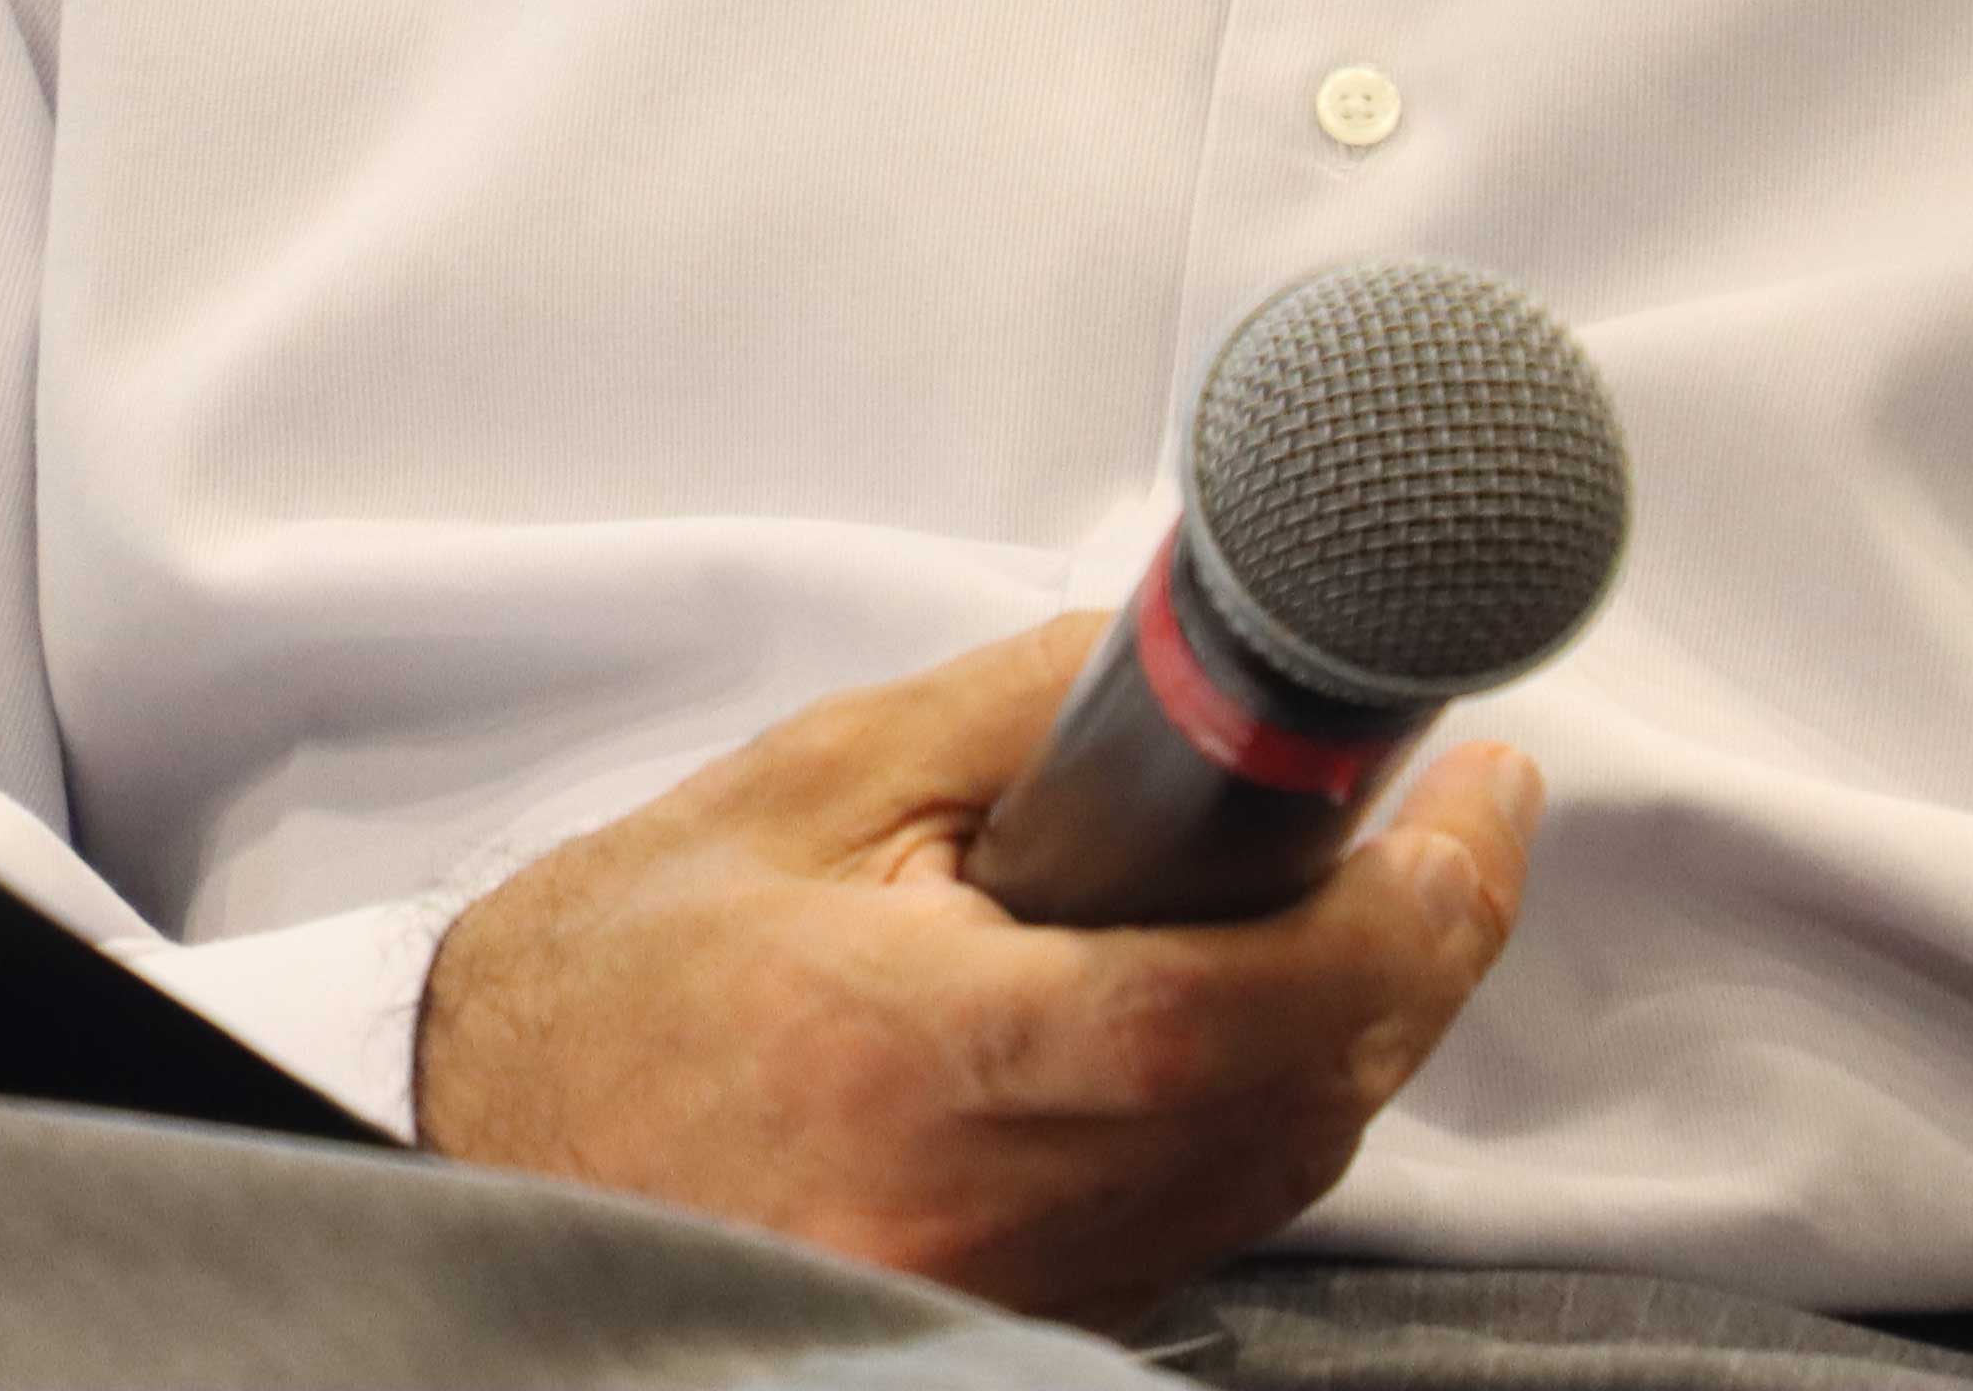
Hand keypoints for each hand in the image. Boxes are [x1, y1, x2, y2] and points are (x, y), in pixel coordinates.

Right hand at [410, 614, 1538, 1326]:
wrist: (493, 1144)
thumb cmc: (628, 967)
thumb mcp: (816, 781)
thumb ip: (1024, 711)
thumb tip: (1197, 659)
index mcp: (932, 1049)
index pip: (1245, 1001)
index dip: (1408, 901)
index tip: (1479, 789)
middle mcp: (993, 1199)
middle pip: (1306, 1093)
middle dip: (1414, 947)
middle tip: (1455, 814)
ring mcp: (1015, 1280)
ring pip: (1282, 1167)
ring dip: (1357, 1029)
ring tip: (1366, 892)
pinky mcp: (1018, 1314)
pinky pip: (1211, 1219)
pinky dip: (1266, 1110)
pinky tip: (1252, 1014)